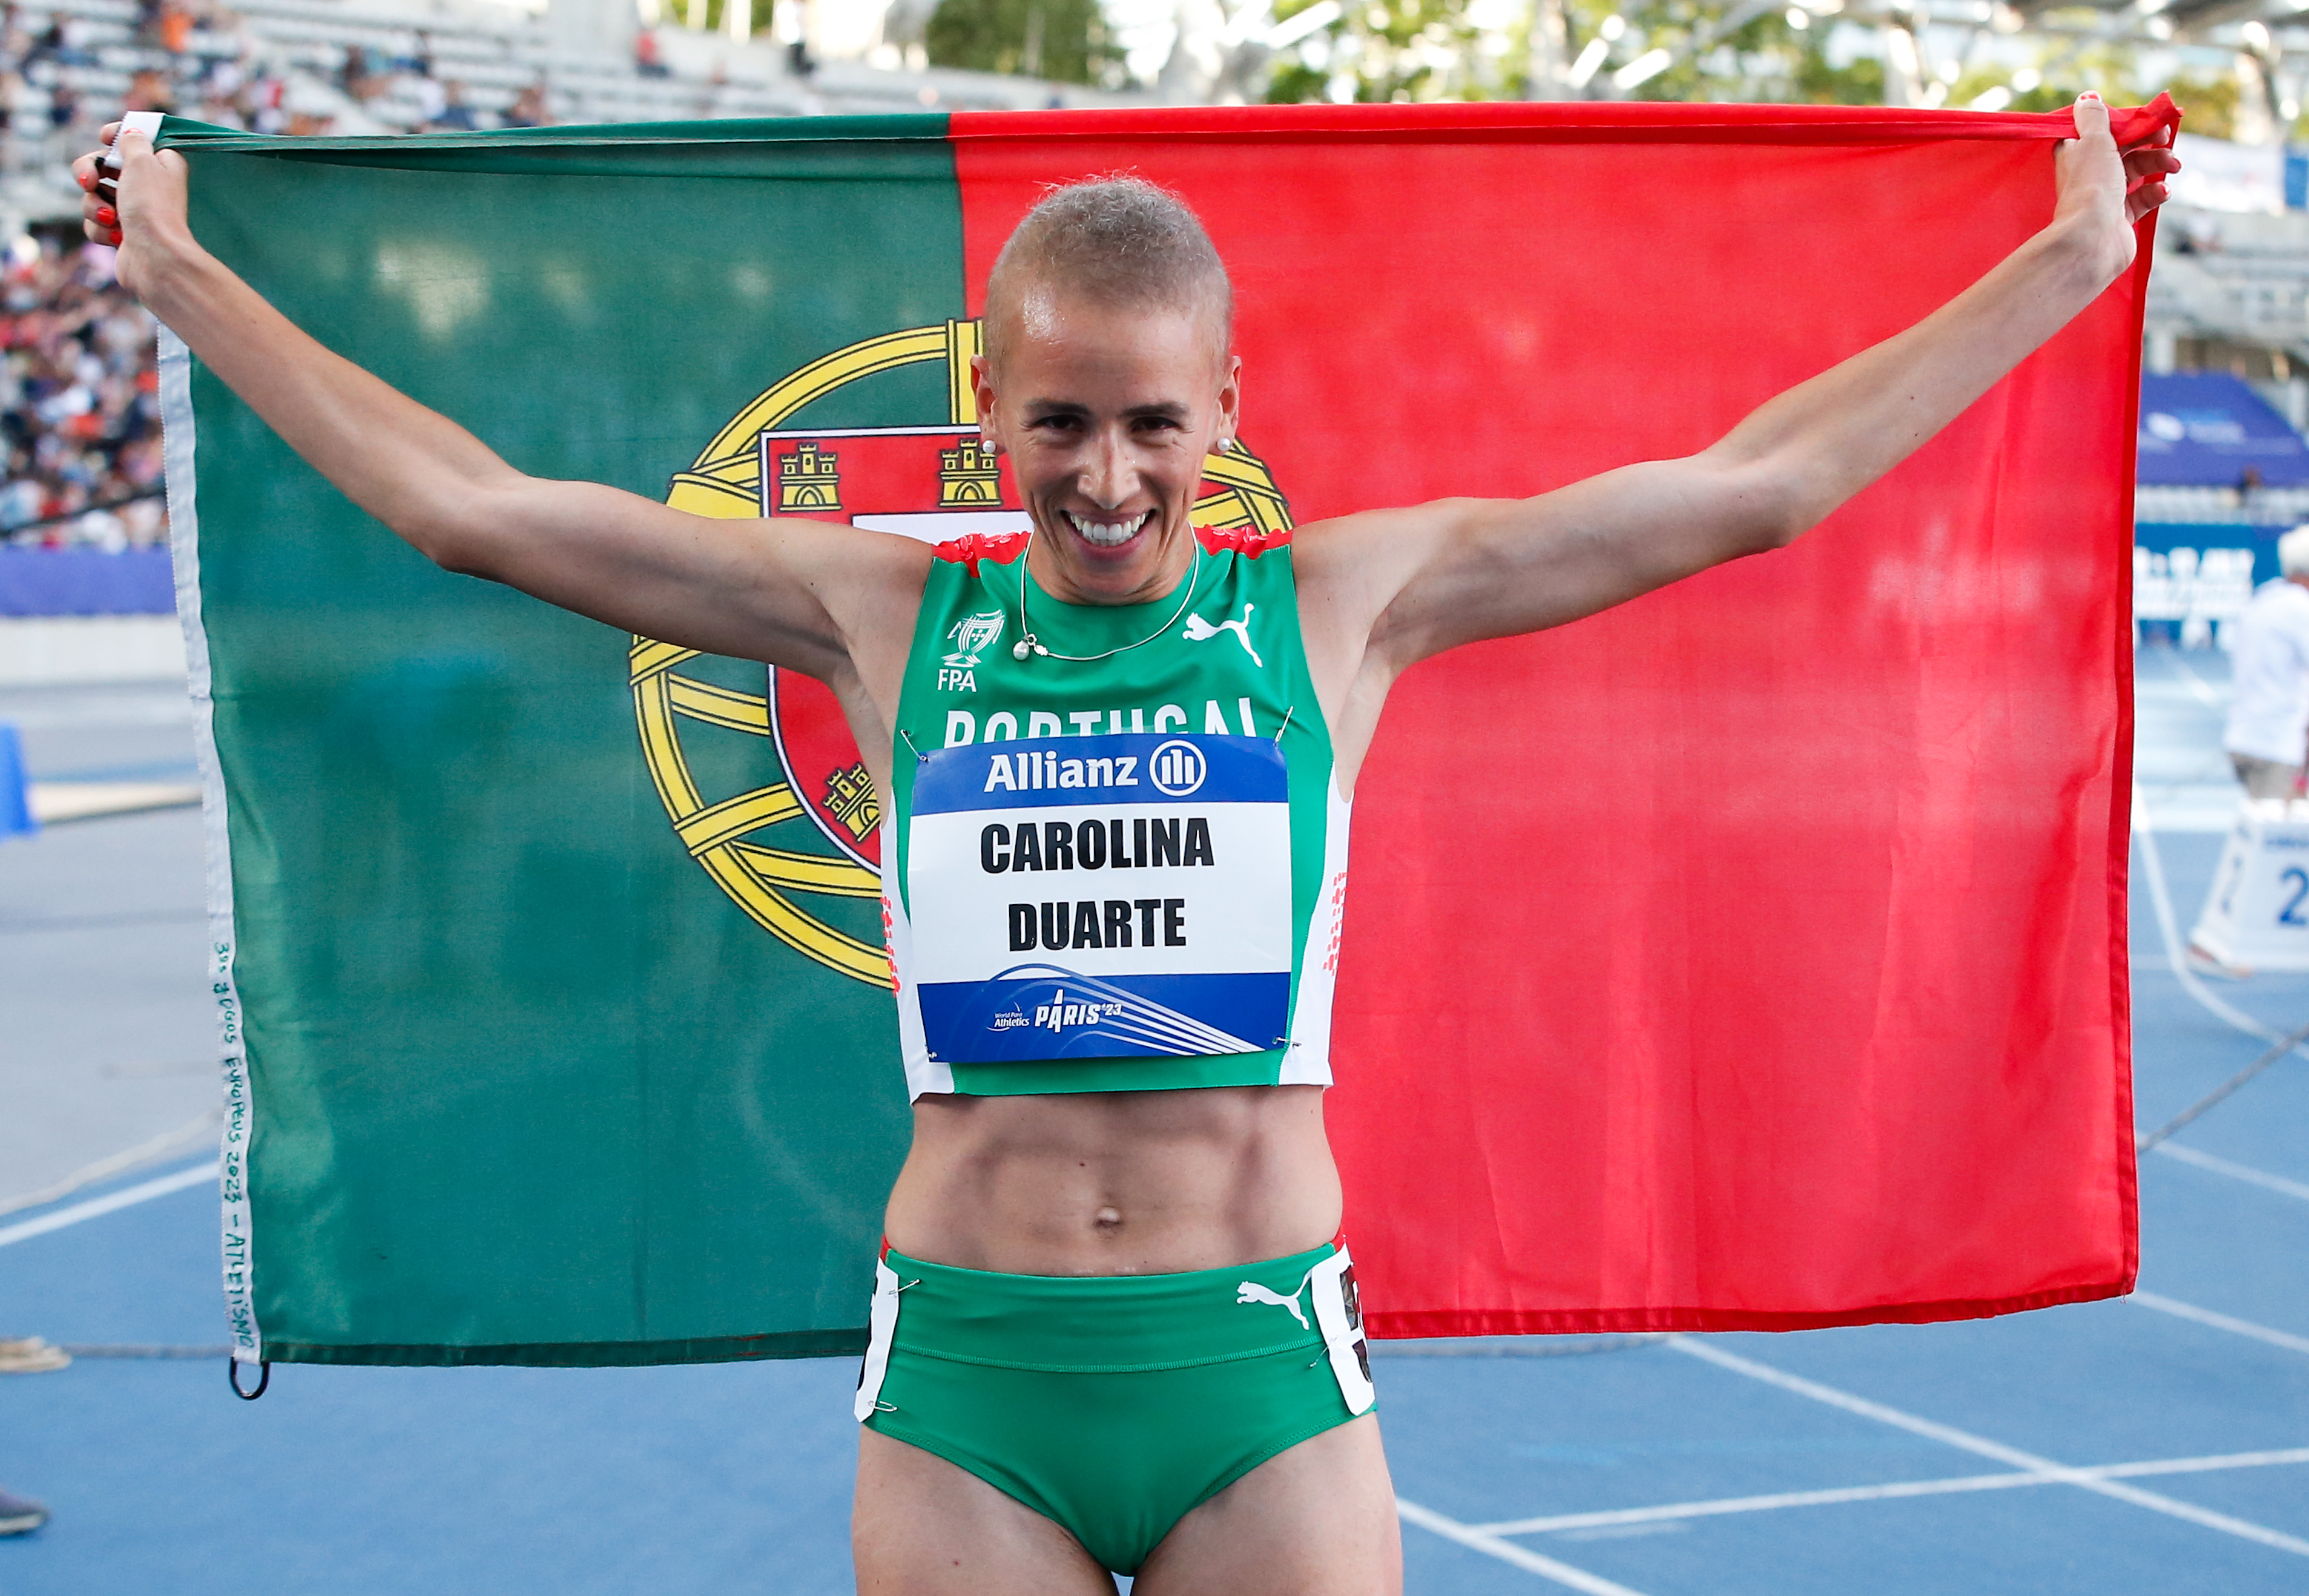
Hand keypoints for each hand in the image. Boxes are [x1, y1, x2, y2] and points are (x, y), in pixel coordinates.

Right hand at [71, 119, 192, 301]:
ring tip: (112, 219)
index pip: (134, 141)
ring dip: (95, 207)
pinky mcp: (122, 233)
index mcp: (161, 165)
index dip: (115, 136)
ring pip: (94, 197)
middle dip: (89, 174)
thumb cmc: (151, 207)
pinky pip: (96, 223)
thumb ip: (133, 142)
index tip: (103, 137)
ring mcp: (134, 211)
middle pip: (102, 168)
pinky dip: (101, 229)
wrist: (155, 258)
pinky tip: (117, 238)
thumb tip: (132, 133)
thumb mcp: (143, 161)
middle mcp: (148, 186)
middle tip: (89, 182)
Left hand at [2052, 92, 2180, 283]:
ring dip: (2158, 164)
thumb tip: (2087, 98)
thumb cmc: (2092, 185)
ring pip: (2137, 172)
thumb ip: (2094, 117)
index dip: (2128, 124)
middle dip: (2150, 142)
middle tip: (2166, 139)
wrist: (2093, 238)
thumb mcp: (2093, 140)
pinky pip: (2143, 199)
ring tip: (2173, 166)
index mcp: (2077, 154)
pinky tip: (2163, 191)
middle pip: (2125, 150)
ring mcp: (2105, 198)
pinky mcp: (2120, 218)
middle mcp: (2089, 175)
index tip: (2150, 119)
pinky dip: (2155, 192)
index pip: (2104, 131)